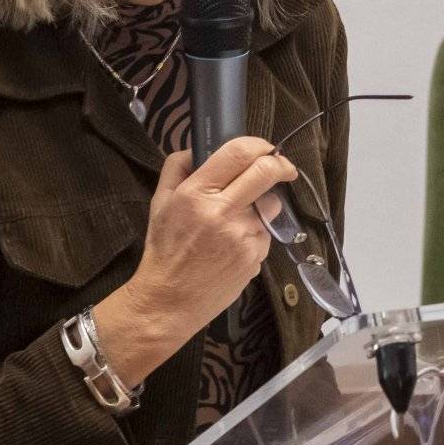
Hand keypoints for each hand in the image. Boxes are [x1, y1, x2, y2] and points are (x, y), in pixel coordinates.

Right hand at [91, 137, 297, 381]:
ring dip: (262, 205)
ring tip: (235, 222)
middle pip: (267, 172)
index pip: (239, 153)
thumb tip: (200, 146)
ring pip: (271, 206)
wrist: (170, 300)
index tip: (267, 148)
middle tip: (283, 167)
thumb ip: (177, 167)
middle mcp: (223, 212)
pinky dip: (256, 233)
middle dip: (281, 164)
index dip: (260, 144)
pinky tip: (233, 246)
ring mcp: (243, 236)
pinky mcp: (256, 257)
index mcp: (197, 193)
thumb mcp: (160, 201)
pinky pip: (266, 233)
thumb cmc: (164, 249)